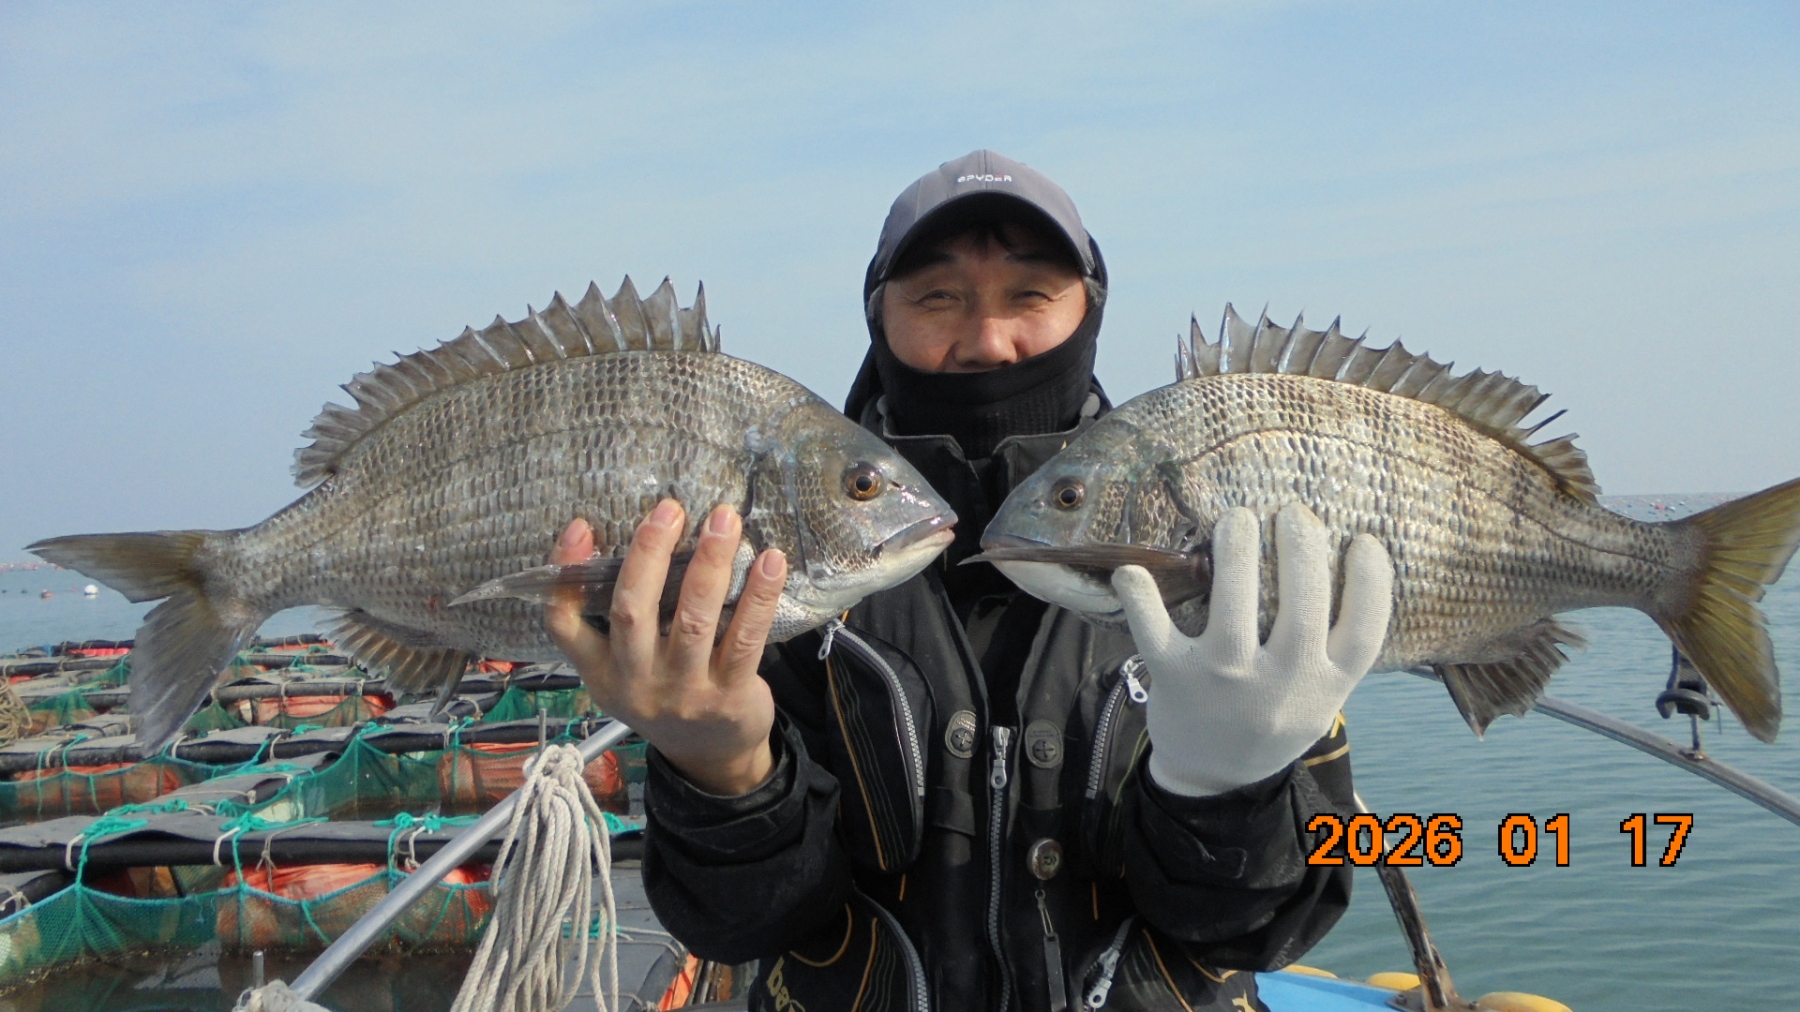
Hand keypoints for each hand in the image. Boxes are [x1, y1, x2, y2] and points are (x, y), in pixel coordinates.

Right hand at [544, 500, 787, 794]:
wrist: (710, 758)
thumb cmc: (666, 693)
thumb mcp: (626, 668)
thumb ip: (623, 618)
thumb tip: (642, 537)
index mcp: (602, 670)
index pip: (564, 623)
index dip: (565, 573)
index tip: (580, 525)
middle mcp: (636, 682)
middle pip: (631, 610)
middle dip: (649, 553)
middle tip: (669, 509)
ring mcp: (683, 692)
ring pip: (693, 619)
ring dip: (710, 563)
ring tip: (724, 520)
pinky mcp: (729, 696)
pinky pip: (744, 638)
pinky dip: (758, 596)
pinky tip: (770, 562)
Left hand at [1111, 503, 1392, 796]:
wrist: (1213, 776)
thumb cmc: (1271, 717)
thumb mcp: (1317, 695)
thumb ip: (1329, 645)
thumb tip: (1337, 561)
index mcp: (1326, 686)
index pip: (1364, 633)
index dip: (1371, 582)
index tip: (1362, 540)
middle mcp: (1282, 686)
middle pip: (1304, 612)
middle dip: (1300, 551)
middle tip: (1292, 511)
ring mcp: (1228, 683)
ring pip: (1234, 613)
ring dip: (1236, 557)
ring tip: (1238, 517)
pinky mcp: (1177, 680)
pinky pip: (1156, 634)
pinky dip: (1142, 600)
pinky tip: (1134, 569)